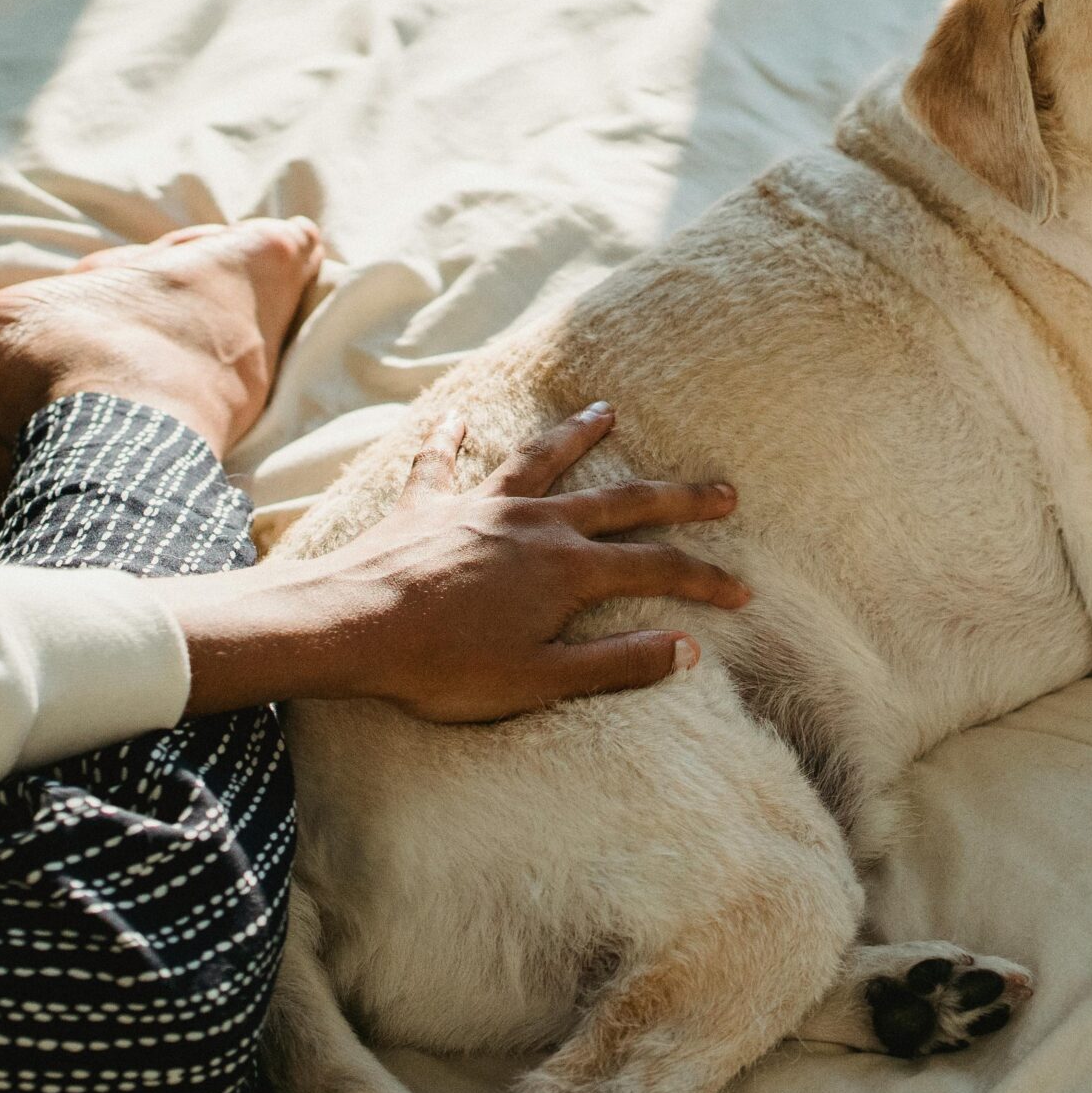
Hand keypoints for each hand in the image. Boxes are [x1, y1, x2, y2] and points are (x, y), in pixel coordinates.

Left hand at [149, 404, 748, 720]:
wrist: (348, 626)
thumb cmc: (443, 666)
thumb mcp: (540, 681)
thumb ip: (615, 663)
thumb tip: (686, 650)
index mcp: (566, 570)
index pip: (657, 568)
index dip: (705, 579)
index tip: (743, 590)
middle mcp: (533, 524)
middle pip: (620, 502)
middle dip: (677, 496)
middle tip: (721, 488)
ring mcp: (478, 508)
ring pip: (540, 461)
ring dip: (576, 436)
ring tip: (607, 411)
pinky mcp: (426, 506)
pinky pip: (441, 463)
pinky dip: (449, 439)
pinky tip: (454, 418)